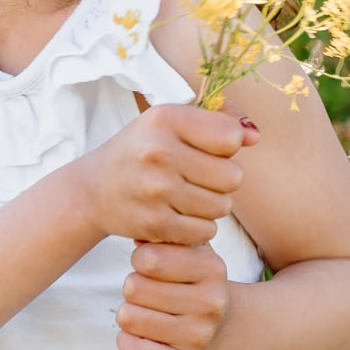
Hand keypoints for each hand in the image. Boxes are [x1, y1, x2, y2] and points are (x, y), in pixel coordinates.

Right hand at [82, 103, 258, 246]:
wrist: (93, 190)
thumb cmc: (142, 150)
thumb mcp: (171, 123)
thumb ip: (218, 121)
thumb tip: (256, 136)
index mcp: (165, 118)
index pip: (231, 137)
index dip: (226, 146)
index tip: (206, 148)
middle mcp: (159, 152)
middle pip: (233, 176)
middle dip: (222, 180)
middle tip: (198, 177)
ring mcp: (156, 190)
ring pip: (222, 207)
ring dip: (211, 205)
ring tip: (187, 196)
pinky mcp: (155, 225)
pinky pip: (206, 231)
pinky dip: (198, 227)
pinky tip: (179, 215)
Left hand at [116, 240, 231, 349]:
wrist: (222, 324)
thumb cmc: (192, 279)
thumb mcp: (188, 249)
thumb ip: (164, 235)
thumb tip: (139, 235)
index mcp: (212, 269)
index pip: (148, 258)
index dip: (140, 259)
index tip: (149, 264)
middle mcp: (211, 303)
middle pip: (134, 287)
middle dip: (133, 286)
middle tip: (146, 291)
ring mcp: (200, 336)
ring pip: (129, 318)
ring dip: (128, 312)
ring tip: (145, 310)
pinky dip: (127, 342)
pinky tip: (138, 335)